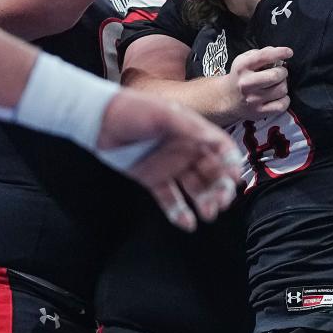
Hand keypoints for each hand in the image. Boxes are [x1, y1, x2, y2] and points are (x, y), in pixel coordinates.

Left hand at [96, 88, 243, 231]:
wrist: (98, 119)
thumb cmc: (132, 109)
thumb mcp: (164, 114)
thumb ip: (190, 129)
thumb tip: (216, 144)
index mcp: (192, 131)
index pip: (220, 149)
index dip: (230, 163)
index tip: (235, 179)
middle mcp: (185, 149)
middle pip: (211, 172)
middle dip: (220, 188)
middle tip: (221, 202)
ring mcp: (169, 166)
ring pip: (194, 188)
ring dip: (204, 201)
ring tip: (208, 214)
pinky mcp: (153, 179)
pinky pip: (170, 198)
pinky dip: (179, 212)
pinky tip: (188, 224)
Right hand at [226, 46, 292, 120]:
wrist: (228, 99)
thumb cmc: (241, 77)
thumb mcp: (244, 60)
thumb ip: (261, 54)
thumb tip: (280, 55)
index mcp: (242, 67)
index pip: (263, 57)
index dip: (279, 53)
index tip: (289, 52)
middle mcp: (246, 83)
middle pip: (275, 75)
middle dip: (282, 72)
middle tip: (279, 73)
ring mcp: (253, 99)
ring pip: (282, 90)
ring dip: (283, 85)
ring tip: (276, 85)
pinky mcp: (259, 112)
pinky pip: (282, 105)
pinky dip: (284, 100)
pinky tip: (278, 97)